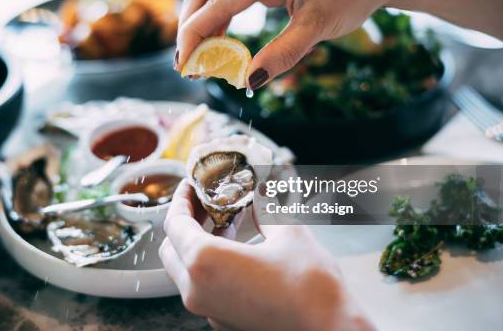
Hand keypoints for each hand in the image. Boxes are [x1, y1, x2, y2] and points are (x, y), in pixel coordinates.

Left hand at [159, 180, 372, 330]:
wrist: (330, 330)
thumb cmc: (311, 286)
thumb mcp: (288, 232)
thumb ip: (267, 207)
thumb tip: (261, 190)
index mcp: (205, 262)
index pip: (174, 224)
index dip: (181, 200)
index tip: (190, 186)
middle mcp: (198, 290)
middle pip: (171, 249)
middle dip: (184, 222)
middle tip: (204, 203)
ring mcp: (209, 310)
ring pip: (184, 270)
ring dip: (196, 243)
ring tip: (223, 222)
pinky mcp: (223, 321)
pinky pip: (202, 288)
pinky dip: (208, 265)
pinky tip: (235, 250)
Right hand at [174, 0, 389, 89]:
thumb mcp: (318, 28)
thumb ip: (282, 55)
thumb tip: (249, 81)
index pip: (218, 2)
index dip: (195, 35)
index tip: (182, 65)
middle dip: (189, 29)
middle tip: (185, 66)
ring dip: (200, 23)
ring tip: (198, 60)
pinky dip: (217, 17)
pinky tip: (216, 44)